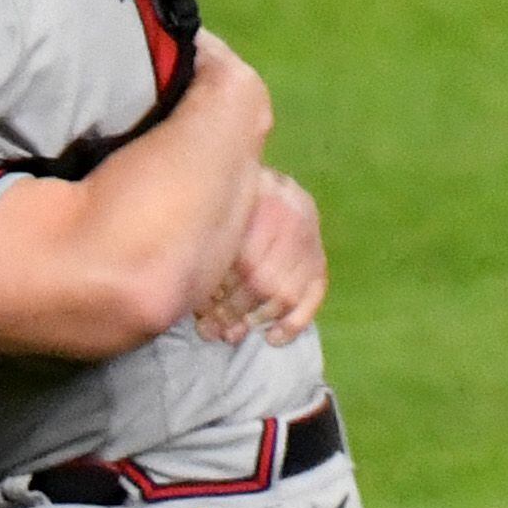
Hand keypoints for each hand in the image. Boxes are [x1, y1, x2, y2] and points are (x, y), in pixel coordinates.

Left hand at [197, 168, 326, 345]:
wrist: (243, 169)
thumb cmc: (216, 196)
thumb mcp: (209, 205)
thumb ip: (206, 240)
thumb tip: (189, 291)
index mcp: (263, 199)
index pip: (245, 261)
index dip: (222, 295)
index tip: (200, 314)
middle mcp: (292, 217)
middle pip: (264, 280)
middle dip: (233, 311)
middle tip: (210, 331)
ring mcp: (309, 237)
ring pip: (286, 292)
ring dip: (256, 318)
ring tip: (231, 333)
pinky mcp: (318, 256)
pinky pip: (314, 294)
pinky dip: (296, 321)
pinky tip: (273, 338)